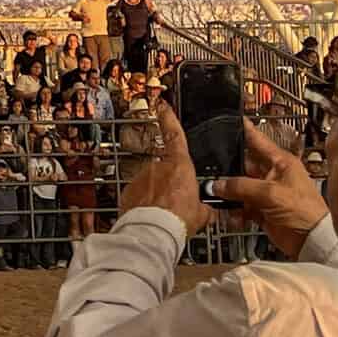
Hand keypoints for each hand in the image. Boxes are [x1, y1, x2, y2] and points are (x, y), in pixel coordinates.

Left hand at [118, 104, 210, 233]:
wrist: (152, 231)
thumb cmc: (178, 219)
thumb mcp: (203, 214)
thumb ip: (205, 207)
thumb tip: (209, 210)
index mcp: (179, 166)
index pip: (175, 135)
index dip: (169, 118)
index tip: (162, 105)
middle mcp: (157, 167)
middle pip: (165, 169)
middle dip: (170, 183)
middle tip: (177, 204)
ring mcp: (140, 177)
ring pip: (151, 182)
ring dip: (157, 194)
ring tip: (165, 213)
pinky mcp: (128, 190)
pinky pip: (139, 193)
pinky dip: (144, 202)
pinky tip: (151, 215)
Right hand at [212, 121, 329, 258]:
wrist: (311, 241)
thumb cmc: (303, 211)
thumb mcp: (270, 193)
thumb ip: (241, 187)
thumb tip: (217, 185)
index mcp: (281, 163)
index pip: (258, 141)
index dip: (243, 131)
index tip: (228, 120)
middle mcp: (272, 175)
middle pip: (242, 166)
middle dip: (226, 170)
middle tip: (209, 170)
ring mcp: (266, 193)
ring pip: (238, 187)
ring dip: (227, 194)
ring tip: (216, 198)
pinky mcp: (261, 210)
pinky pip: (240, 206)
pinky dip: (233, 211)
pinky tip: (230, 216)